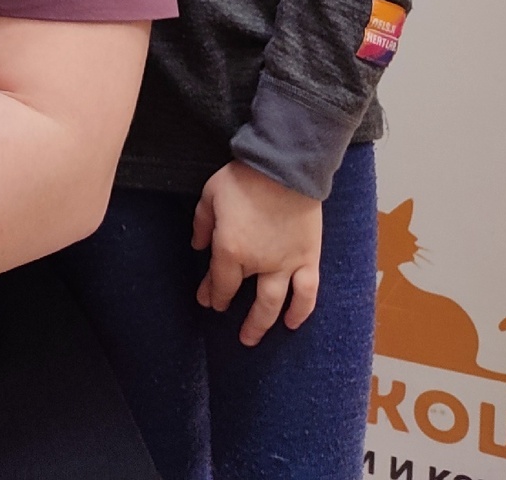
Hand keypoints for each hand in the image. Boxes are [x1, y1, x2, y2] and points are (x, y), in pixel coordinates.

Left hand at [192, 160, 321, 345]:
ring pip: (275, 303)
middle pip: (246, 299)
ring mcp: (285, 264)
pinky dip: (302, 311)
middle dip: (239, 319)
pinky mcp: (308, 258)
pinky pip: (307, 292)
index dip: (213, 294)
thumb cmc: (244, 179)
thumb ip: (202, 224)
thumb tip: (197, 246)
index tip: (208, 301)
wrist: (285, 167)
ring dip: (264, 323)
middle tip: (238, 334)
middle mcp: (257, 264)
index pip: (219, 282)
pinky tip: (294, 323)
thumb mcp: (211, 195)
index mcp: (230, 249)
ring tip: (255, 337)